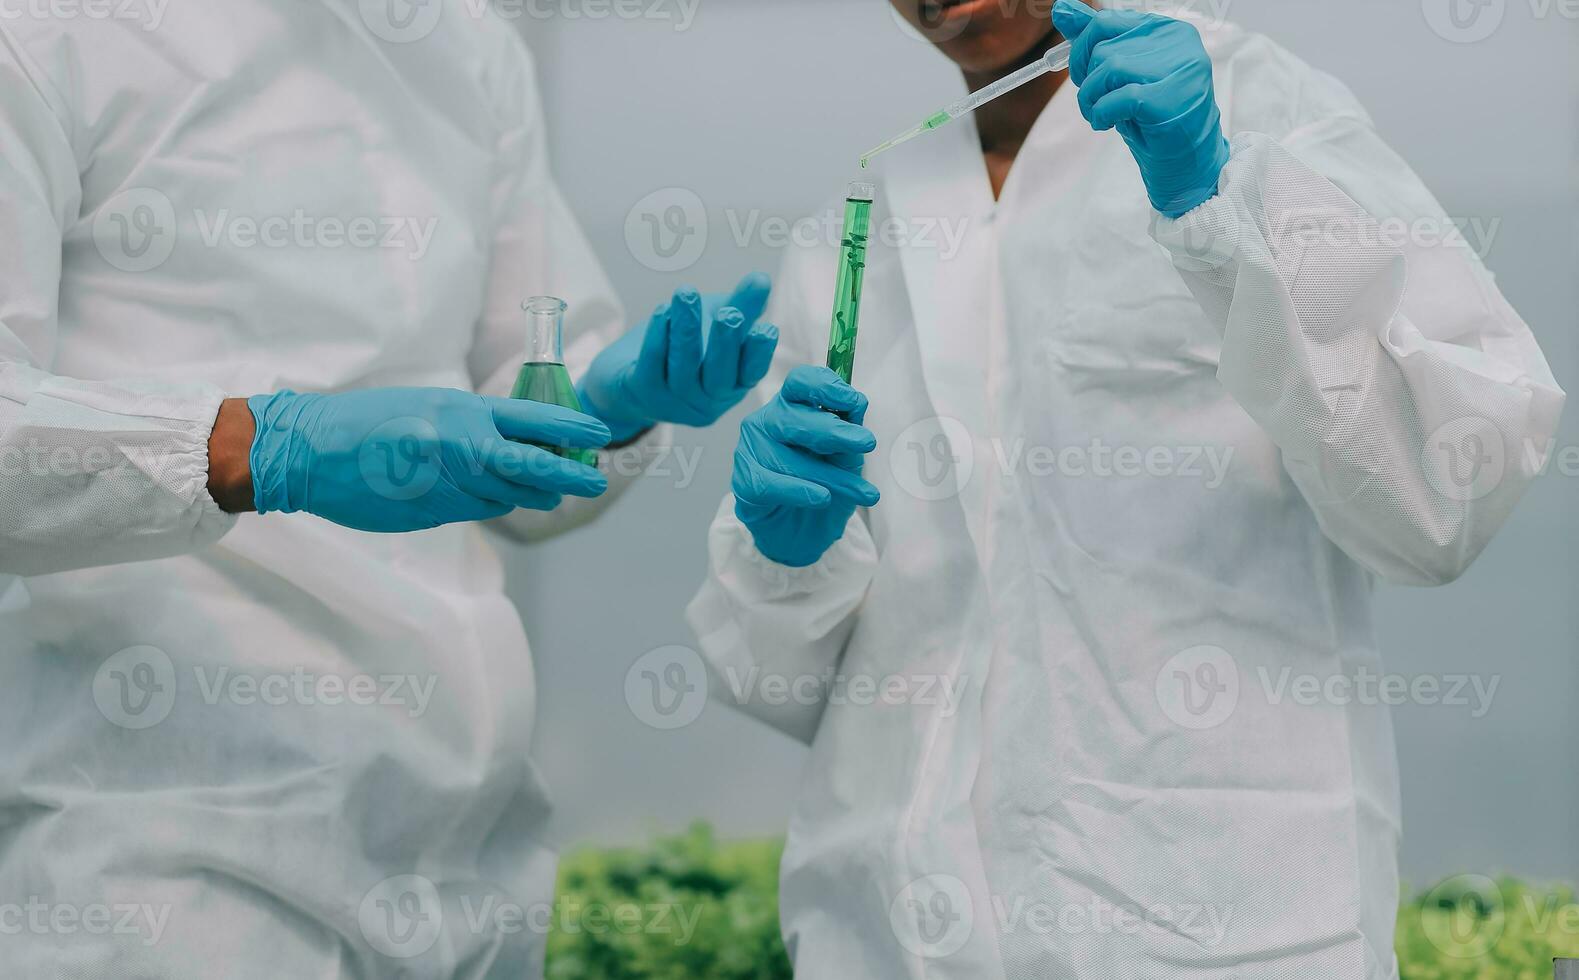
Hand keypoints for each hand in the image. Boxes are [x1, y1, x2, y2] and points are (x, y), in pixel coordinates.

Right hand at [247, 387, 609, 532]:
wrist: (310, 451)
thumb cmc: (368, 421)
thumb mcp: (428, 405)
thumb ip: (473, 423)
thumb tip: (517, 444)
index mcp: (462, 412)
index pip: (535, 420)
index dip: (572, 430)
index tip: (600, 436)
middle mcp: (463, 448)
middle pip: (535, 467)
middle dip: (571, 477)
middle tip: (595, 481)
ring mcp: (449, 485)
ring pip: (508, 496)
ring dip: (529, 495)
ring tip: (546, 494)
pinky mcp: (434, 513)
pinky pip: (476, 511)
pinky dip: (488, 504)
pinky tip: (484, 496)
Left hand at [578, 273, 779, 442]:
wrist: (625, 378)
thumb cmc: (678, 348)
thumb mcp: (712, 323)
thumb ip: (739, 306)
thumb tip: (761, 280)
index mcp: (731, 385)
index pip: (750, 373)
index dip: (759, 353)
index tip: (766, 328)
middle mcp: (706, 400)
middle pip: (719, 376)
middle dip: (725, 343)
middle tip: (729, 314)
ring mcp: (674, 401)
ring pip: (684, 368)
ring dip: (687, 329)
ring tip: (687, 293)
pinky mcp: (643, 393)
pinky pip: (652, 364)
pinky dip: (658, 336)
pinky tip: (662, 310)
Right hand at [733, 366, 880, 567]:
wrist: (805, 531)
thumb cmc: (825, 484)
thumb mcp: (846, 455)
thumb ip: (849, 429)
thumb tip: (857, 404)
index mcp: (793, 405)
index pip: (800, 382)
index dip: (824, 385)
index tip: (853, 400)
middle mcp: (768, 421)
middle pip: (793, 417)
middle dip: (833, 430)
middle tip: (865, 443)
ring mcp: (751, 450)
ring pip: (789, 457)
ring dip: (831, 476)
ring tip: (860, 492)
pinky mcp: (744, 482)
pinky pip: (772, 483)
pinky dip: (800, 491)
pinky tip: (822, 497)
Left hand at [1053, 0, 1229, 217]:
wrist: (1186, 159)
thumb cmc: (1153, 114)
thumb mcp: (1121, 73)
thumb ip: (1096, 39)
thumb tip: (1061, 9)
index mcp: (1165, 29)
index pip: (1105, 21)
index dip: (1081, 51)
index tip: (1082, 76)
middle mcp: (1177, 41)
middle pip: (1104, 49)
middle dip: (1087, 82)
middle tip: (1096, 104)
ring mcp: (1179, 67)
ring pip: (1108, 69)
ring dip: (1092, 99)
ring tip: (1100, 116)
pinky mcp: (1172, 97)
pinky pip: (1118, 97)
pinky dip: (1103, 113)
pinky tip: (1107, 124)